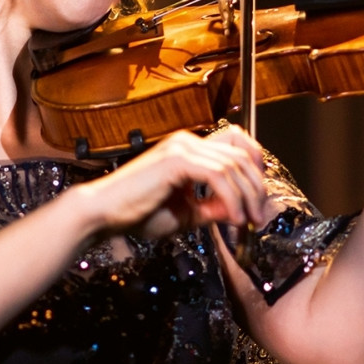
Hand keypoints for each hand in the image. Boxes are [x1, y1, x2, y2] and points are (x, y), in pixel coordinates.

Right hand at [79, 125, 267, 239]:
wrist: (104, 214)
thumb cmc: (136, 213)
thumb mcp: (185, 213)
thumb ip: (211, 208)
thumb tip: (237, 210)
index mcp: (188, 149)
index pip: (236, 143)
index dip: (255, 166)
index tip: (259, 197)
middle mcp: (187, 142)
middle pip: (241, 154)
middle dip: (257, 188)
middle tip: (260, 216)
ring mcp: (182, 148)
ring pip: (233, 165)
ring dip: (247, 196)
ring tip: (247, 221)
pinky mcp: (176, 161)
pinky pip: (217, 177)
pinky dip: (231, 198)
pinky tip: (232, 217)